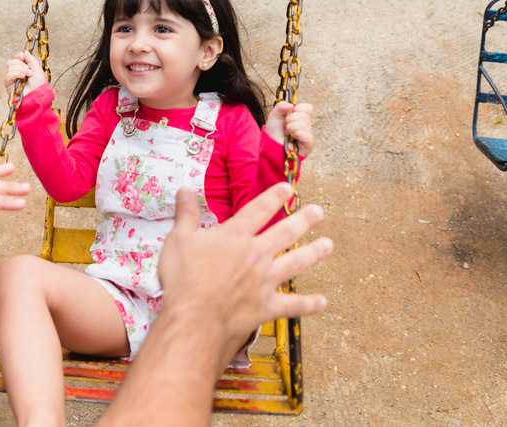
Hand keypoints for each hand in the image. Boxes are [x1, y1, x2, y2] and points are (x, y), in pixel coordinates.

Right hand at [4, 50, 47, 95]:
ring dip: (20, 69)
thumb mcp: (37, 70)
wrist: (36, 96)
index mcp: (23, 68)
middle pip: (12, 61)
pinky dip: (16, 74)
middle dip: (21, 64)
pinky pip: (8, 74)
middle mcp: (16, 72)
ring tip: (27, 75)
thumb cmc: (38, 85)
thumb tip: (25, 52)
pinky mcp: (8, 84)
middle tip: (29, 70)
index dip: (19, 56)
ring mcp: (12, 78)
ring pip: (10, 67)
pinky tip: (22, 77)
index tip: (23, 57)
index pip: (16, 58)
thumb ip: (31, 60)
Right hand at [158, 184, 330, 348]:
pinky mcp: (267, 306)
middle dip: (304, 219)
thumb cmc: (183, 278)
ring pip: (296, 263)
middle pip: (286, 232)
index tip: (288, 188)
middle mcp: (256, 254)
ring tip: (329, 245)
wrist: (194, 317)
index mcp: (235, 235)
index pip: (259, 209)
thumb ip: (185, 214)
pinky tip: (323, 301)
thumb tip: (184, 189)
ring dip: (314, 253)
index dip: (275, 196)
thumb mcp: (177, 239)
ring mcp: (265, 281)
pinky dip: (309, 304)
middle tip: (318, 212)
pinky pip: (293, 305)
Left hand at [265, 101, 313, 155]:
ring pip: (303, 124)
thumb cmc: (275, 132)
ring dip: (290, 128)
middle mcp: (307, 126)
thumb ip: (280, 106)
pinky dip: (296, 134)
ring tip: (287, 133)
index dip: (298, 108)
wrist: (271, 145)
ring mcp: (308, 135)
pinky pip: (305, 134)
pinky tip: (292, 138)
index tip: (290, 113)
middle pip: (304, 115)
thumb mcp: (274, 116)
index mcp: (301, 118)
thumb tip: (291, 105)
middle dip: (290, 120)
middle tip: (286, 127)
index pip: (307, 108)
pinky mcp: (309, 144)